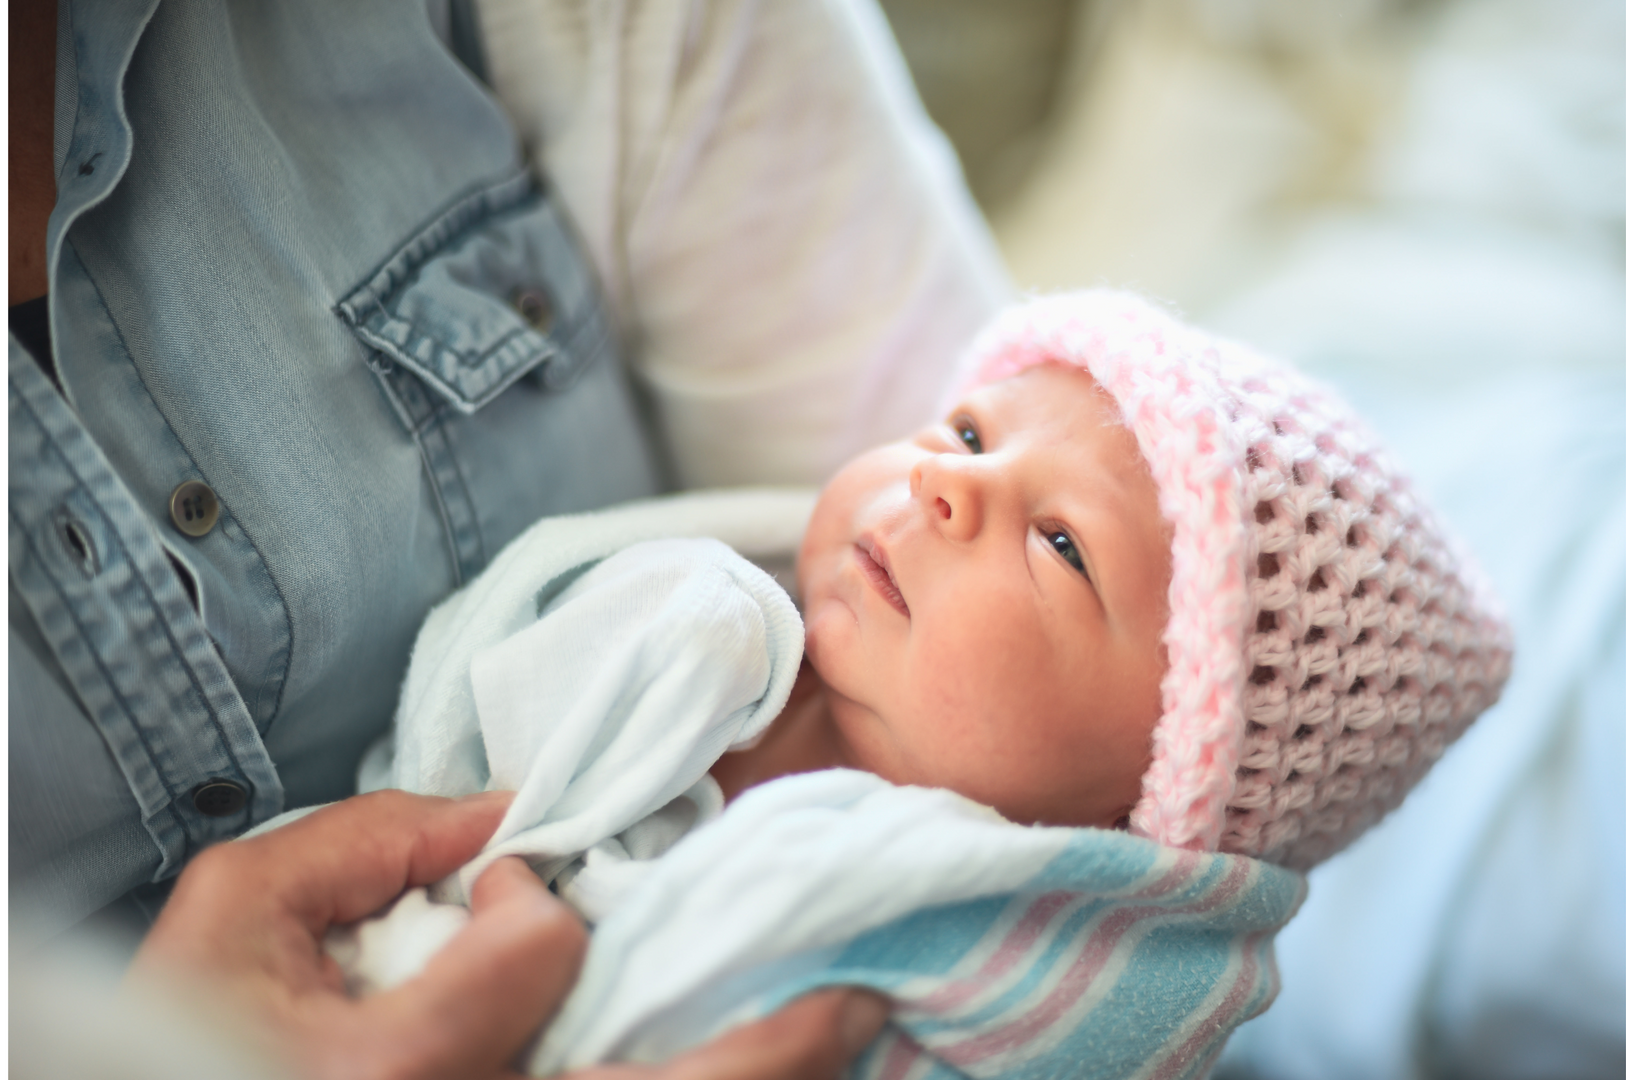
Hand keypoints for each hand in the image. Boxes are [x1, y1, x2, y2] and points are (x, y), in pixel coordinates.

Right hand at [129, 790, 888, 1079]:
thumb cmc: (190, 1039)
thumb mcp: (233, 916)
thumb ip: (361, 845)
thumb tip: (505, 817)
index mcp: (390, 1073)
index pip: (539, 953)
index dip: (534, 899)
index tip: (511, 881)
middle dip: (785, 1044)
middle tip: (866, 992)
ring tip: (850, 1037)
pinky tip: (769, 1070)